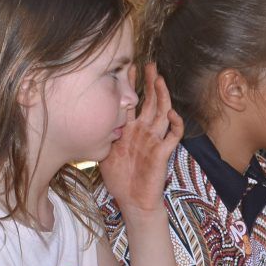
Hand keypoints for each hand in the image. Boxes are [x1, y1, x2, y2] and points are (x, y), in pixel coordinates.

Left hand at [98, 63, 184, 214]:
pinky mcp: (162, 152)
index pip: (132, 102)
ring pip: (162, 113)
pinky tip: (171, 113)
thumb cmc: (119, 179)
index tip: (128, 67)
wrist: (132, 201)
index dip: (131, 85)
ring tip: (160, 80)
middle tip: (150, 65)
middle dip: (150, 83)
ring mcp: (154, 140)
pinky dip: (175, 124)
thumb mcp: (104, 153)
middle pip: (150, 102)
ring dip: (162, 96)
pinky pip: (173, 135)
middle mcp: (144, 132)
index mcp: (130, 130)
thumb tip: (91, 119)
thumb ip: (103, 135)